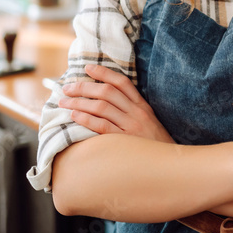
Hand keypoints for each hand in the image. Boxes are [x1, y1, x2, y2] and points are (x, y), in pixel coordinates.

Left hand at [59, 64, 174, 143]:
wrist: (169, 164)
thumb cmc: (154, 145)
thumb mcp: (148, 122)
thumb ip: (131, 110)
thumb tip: (107, 100)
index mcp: (142, 105)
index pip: (122, 82)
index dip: (104, 72)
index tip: (87, 68)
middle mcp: (137, 113)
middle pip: (107, 92)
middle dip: (83, 87)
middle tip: (66, 88)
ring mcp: (131, 126)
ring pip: (101, 107)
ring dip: (79, 102)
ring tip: (63, 102)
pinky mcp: (125, 142)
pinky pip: (102, 126)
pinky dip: (86, 119)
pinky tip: (74, 115)